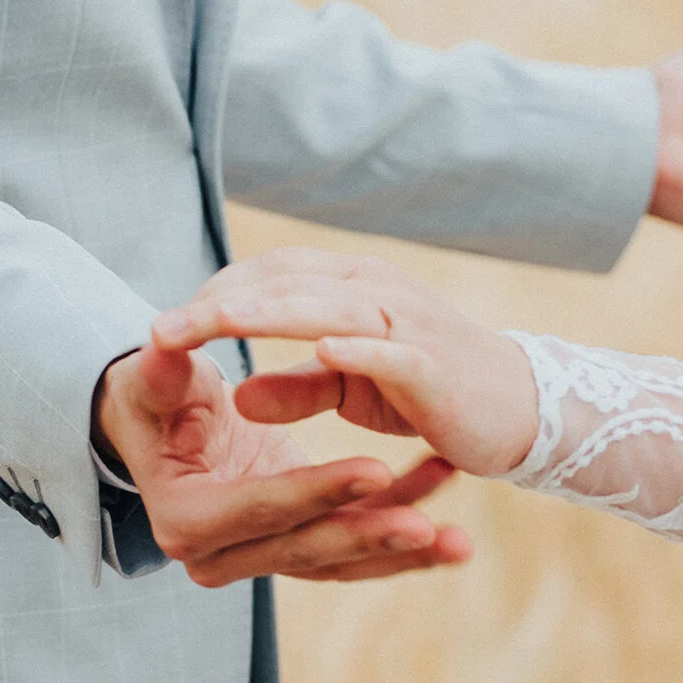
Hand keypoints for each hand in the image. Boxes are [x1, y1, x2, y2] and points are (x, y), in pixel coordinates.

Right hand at [93, 334, 470, 591]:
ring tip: (459, 543)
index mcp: (188, 519)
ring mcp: (263, 557)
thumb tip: (158, 347)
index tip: (376, 470)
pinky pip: (355, 547)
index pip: (263, 507)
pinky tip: (449, 505)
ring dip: (402, 553)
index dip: (317, 491)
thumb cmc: (157, 398)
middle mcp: (222, 555)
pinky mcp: (298, 546)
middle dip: (370, 537)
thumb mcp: (153, 384)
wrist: (166, 428)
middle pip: (307, 549)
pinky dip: (403, 528)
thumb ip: (159, 374)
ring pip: (340, 562)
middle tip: (427, 527)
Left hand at [153, 252, 543, 483]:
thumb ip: (298, 386)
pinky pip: (392, 350)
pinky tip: (321, 347)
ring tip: (216, 321)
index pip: (272, 273)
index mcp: (352, 288)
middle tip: (162, 329)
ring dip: (270, 313)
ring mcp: (408, 324)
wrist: (519, 409)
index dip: (217, 292)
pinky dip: (359, 346)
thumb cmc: (429, 393)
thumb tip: (238, 394)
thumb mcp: (351, 389)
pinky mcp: (433, 366)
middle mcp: (377, 291)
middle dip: (221, 303)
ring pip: (328, 307)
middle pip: (287, 283)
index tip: (167, 325)